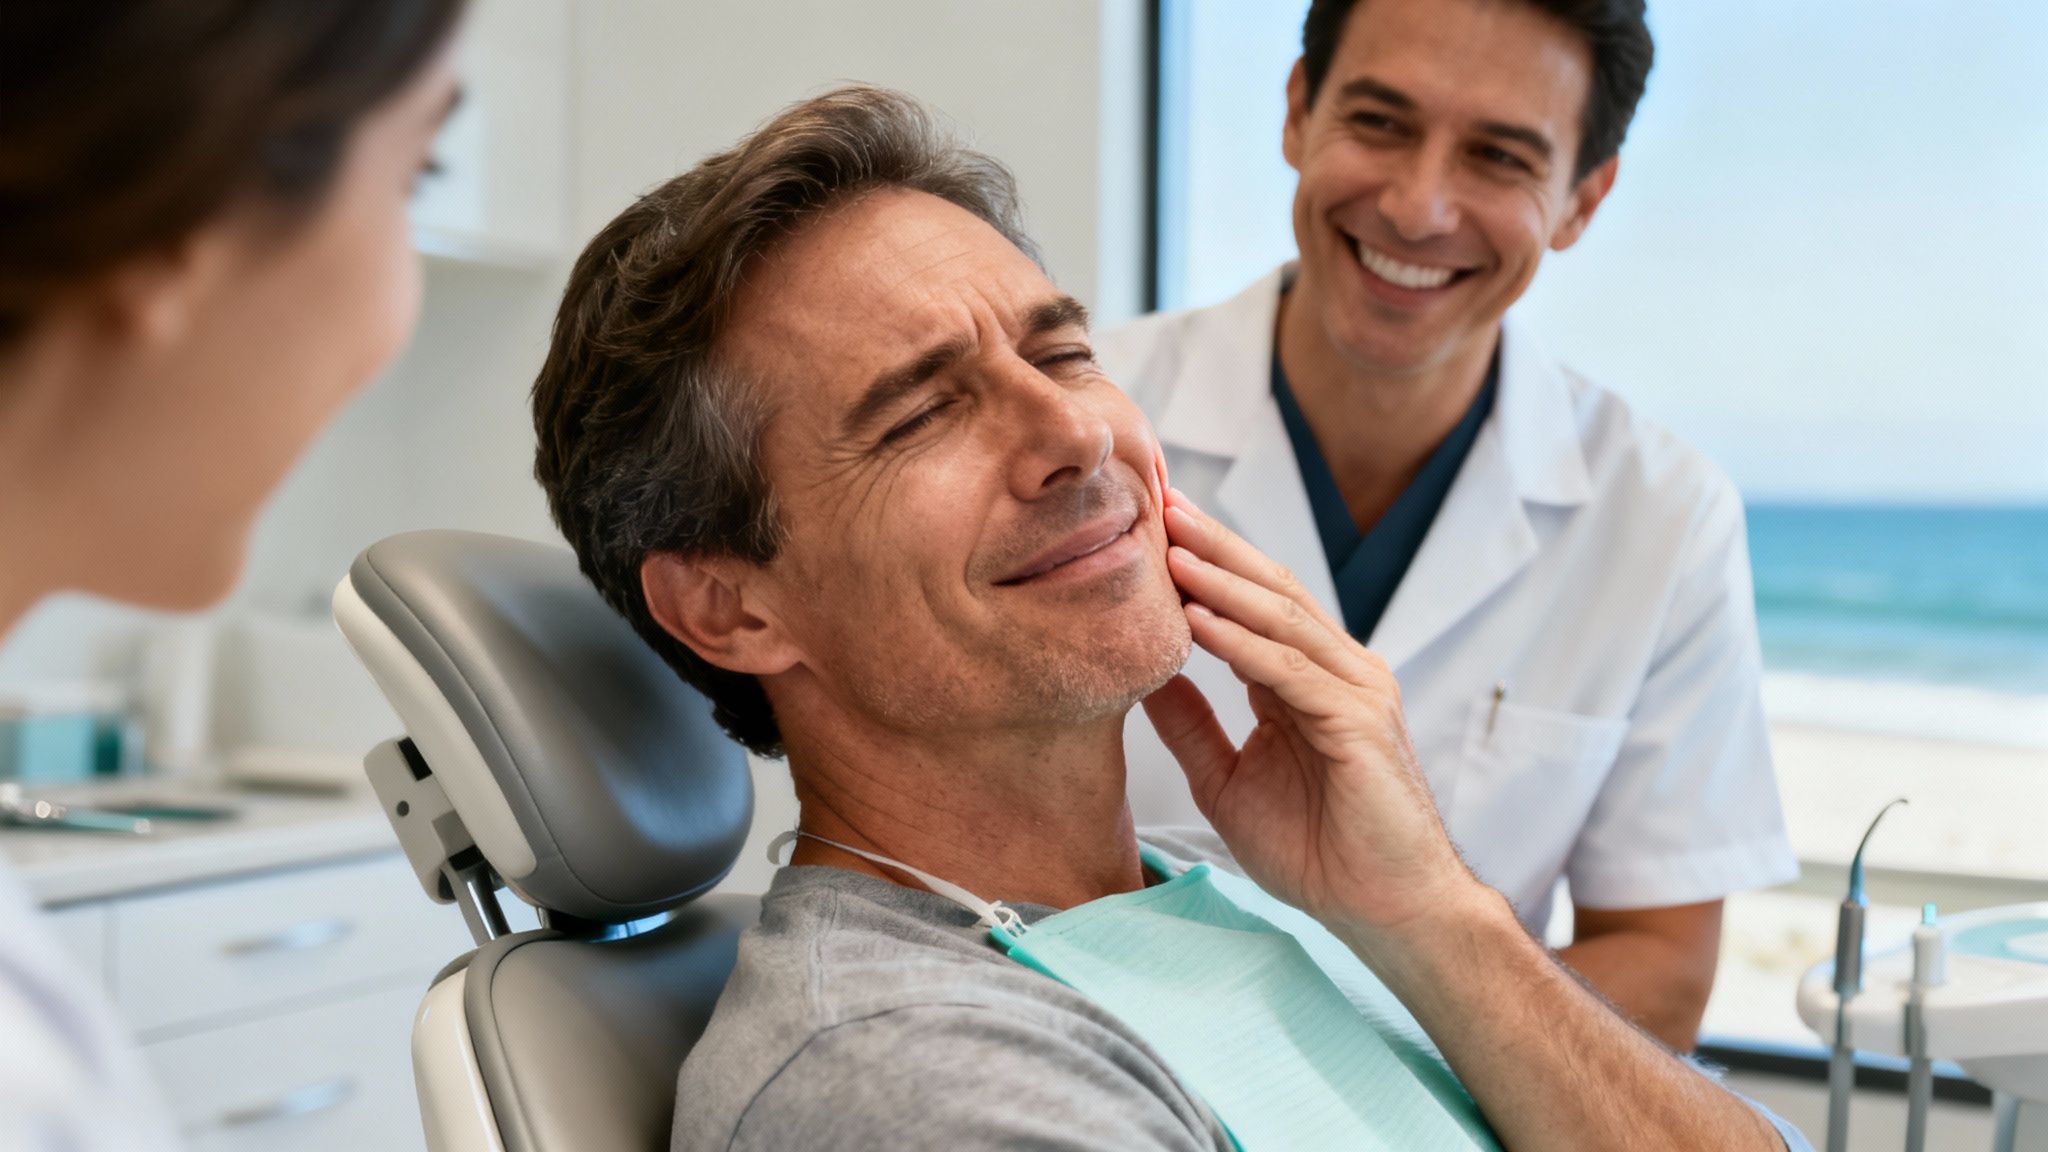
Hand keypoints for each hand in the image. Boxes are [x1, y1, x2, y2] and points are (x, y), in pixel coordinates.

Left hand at [1142, 489, 1485, 954]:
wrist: (1386, 913)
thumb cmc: (1319, 854)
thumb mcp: (1228, 782)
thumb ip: (1191, 726)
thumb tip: (1145, 676)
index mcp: (1309, 681)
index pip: (1254, 603)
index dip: (1206, 562)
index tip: (1153, 525)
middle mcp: (1339, 672)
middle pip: (1271, 590)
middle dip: (1214, 545)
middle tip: (1160, 502)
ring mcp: (1356, 691)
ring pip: (1282, 619)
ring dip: (1222, 580)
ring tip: (1169, 545)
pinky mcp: (1360, 721)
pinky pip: (1290, 671)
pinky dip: (1241, 642)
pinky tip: (1198, 617)